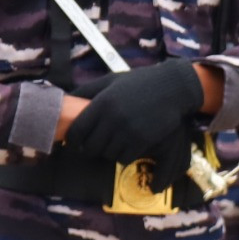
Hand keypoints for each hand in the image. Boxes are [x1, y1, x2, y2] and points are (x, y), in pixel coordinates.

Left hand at [63, 59, 207, 165]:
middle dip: (91, 149)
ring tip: (115, 143)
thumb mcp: (111, 81)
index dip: (73, 141)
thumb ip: (88, 90)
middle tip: (96, 145)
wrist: (173, 87)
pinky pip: (125, 158)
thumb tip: (65, 98)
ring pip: (108, 154)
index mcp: (101, 103)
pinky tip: (128, 146)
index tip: (75, 143)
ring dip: (110, 152)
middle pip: (91, 147)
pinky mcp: (142, 140)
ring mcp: (128, 131)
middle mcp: (112, 118)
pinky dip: (124, 156)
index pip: (76, 131)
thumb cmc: (140, 82)